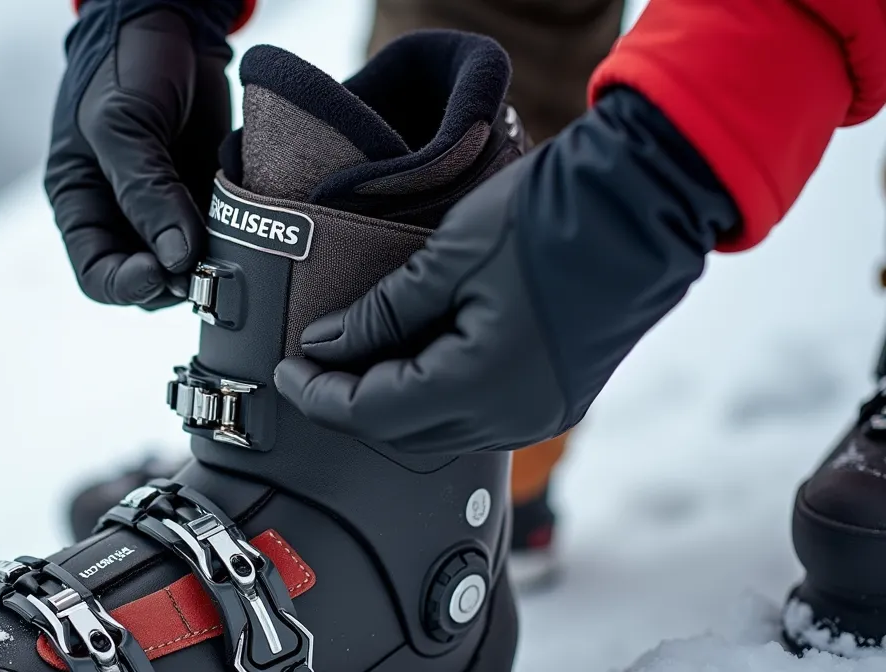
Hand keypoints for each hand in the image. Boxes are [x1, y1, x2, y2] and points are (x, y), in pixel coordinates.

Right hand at [45, 5, 232, 307]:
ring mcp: (169, 211)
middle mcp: (123, 217)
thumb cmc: (128, 66)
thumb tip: (177, 259)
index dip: (128, 286)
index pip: (97, 276)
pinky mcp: (207, 198)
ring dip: (211, 263)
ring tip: (229, 240)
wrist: (173, 22)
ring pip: (191, 267)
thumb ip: (145, 192)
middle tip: (207, 263)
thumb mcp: (121, 125)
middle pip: (149, 283)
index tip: (164, 273)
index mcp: (83, 205)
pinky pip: (223, 238)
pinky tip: (247, 222)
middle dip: (176, 280)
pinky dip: (236, 239)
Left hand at [273, 88, 736, 453]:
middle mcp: (515, 416)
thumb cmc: (549, 217)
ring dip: (393, 400)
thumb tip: (324, 344)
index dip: (320, 395)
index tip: (287, 369)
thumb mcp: (447, 258)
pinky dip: (435, 393)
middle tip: (312, 363)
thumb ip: (380, 313)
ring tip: (356, 355)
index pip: (374, 413)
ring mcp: (544, 410)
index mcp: (482, 386)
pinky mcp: (560, 394)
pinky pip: (479, 414)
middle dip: (350, 402)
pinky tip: (413, 355)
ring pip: (442, 428)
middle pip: (405, 433)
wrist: (646, 198)